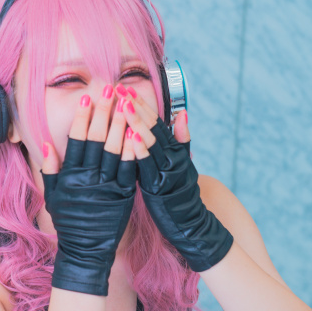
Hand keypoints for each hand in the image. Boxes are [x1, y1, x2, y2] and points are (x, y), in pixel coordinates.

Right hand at [39, 87, 136, 295]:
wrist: (86, 250)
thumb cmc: (68, 221)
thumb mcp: (52, 196)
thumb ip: (50, 169)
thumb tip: (46, 143)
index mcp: (70, 178)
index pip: (77, 141)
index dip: (82, 119)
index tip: (87, 99)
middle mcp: (89, 180)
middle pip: (98, 140)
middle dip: (103, 113)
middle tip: (108, 90)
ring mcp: (108, 187)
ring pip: (116, 150)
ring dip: (121, 124)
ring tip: (125, 103)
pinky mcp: (125, 195)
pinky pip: (131, 168)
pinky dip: (134, 149)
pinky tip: (138, 131)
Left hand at [120, 88, 233, 271]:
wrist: (191, 222)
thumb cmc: (182, 192)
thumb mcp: (182, 163)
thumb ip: (181, 139)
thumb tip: (182, 113)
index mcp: (173, 150)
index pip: (155, 122)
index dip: (141, 104)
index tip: (126, 88)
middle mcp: (170, 157)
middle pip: (152, 127)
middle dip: (135, 107)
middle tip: (120, 89)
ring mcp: (165, 171)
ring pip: (150, 142)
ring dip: (137, 122)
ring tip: (124, 106)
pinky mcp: (159, 186)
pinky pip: (147, 165)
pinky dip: (140, 150)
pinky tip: (130, 137)